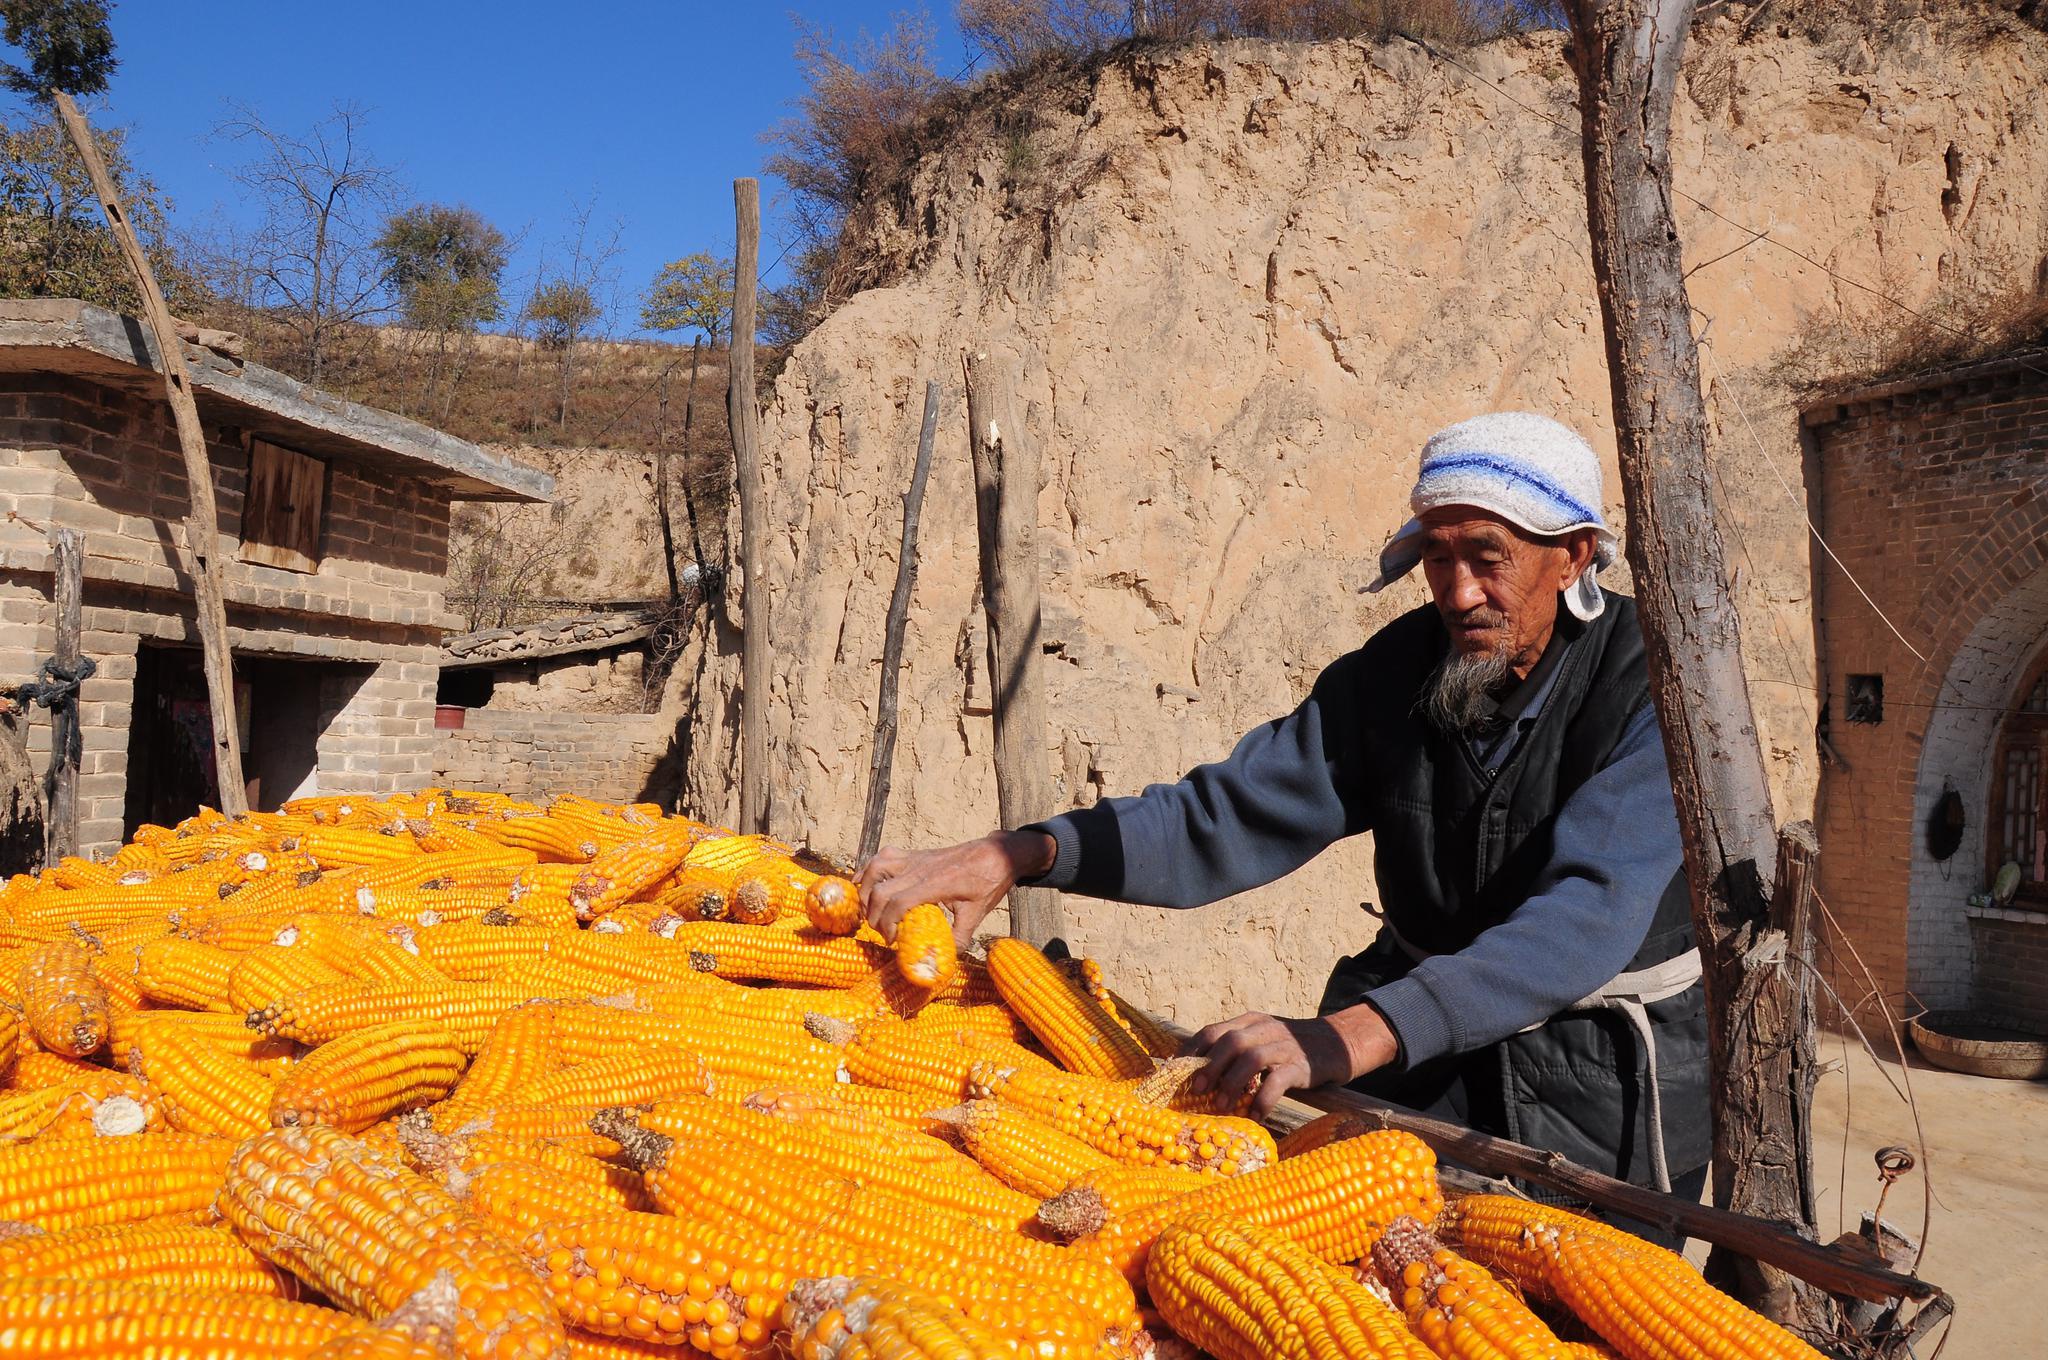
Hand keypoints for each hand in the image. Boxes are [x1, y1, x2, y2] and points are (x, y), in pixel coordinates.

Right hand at [857, 830, 1055, 946]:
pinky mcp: (913, 854)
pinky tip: (864, 886)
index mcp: (935, 884)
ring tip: (868, 911)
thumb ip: (959, 938)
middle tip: (882, 933)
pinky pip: (881, 857)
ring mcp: (914, 858)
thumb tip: (944, 960)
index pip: (898, 903)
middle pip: (880, 890)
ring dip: (865, 891)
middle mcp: (919, 868)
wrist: (995, 854)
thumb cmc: (987, 883)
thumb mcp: (977, 914)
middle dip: (873, 916)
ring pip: (875, 869)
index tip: (892, 941)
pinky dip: (868, 871)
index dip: (888, 925)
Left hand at [1181, 1004, 1399, 1118]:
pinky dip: (1262, 1100)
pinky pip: (1278, 1081)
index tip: (1175, 1071)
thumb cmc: (1291, 1049)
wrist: (1338, 1043)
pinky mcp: (1302, 1066)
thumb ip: (1236, 1052)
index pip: (1213, 1031)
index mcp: (1250, 1022)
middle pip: (1230, 1042)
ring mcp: (1285, 1046)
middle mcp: (1265, 1029)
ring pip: (1252, 1059)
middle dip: (1209, 1066)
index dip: (1191, 1050)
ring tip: (1220, 1105)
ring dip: (1232, 1083)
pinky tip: (1254, 1114)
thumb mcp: (1261, 1040)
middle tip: (1197, 1090)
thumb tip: (1199, 1076)